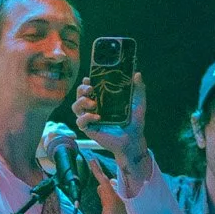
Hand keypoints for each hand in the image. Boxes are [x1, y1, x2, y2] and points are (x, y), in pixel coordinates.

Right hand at [74, 69, 150, 185]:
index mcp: (102, 99)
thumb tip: (137, 73)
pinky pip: (80, 121)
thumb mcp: (138, 103)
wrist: (133, 140)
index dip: (85, 82)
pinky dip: (86, 117)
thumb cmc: (135, 122)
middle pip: (79, 95)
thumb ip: (138, 88)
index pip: (89, 88)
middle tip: (90, 89)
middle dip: (81, 89)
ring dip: (81, 102)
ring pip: (76, 107)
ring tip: (93, 103)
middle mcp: (94, 107)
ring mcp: (90, 118)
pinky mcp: (89, 129)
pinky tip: (97, 117)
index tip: (88, 79)